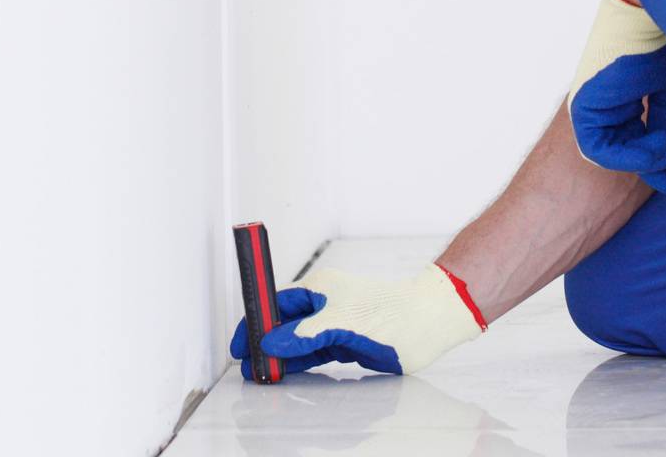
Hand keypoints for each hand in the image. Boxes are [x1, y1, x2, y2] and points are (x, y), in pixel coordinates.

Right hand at [229, 262, 484, 377]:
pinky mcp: (346, 342)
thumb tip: (269, 344)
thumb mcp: (338, 323)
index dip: (256, 322)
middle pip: (285, 324)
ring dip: (279, 357)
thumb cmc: (387, 313)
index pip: (277, 303)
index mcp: (320, 289)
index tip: (240, 343)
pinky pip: (313, 353)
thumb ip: (301, 335)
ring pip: (298, 341)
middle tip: (247, 367)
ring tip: (260, 376)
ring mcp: (336, 323)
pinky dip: (297, 363)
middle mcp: (326, 304)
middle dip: (264, 343)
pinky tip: (283, 373)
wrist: (426, 322)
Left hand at [567, 0, 665, 191]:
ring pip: (609, 153)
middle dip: (648, 165)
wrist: (648, 16)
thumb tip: (664, 148)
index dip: (651, 160)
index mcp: (618, 97)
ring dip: (641, 159)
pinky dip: (627, 155)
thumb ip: (661, 119)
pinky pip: (598, 148)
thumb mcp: (665, 88)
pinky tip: (653, 144)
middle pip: (621, 149)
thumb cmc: (659, 43)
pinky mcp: (582, 107)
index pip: (630, 138)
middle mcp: (601, 104)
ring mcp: (589, 106)